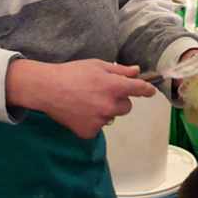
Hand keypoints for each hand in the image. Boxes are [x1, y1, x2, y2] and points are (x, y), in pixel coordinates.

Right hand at [6, 59, 158, 138]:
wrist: (47, 89)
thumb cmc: (72, 73)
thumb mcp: (97, 65)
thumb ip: (120, 70)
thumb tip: (137, 71)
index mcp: (114, 87)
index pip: (139, 89)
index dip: (147, 90)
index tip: (150, 91)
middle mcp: (110, 106)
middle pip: (126, 107)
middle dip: (118, 100)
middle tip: (101, 93)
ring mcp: (100, 121)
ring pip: (111, 117)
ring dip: (105, 111)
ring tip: (86, 101)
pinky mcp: (89, 132)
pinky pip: (98, 127)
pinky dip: (92, 121)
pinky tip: (80, 111)